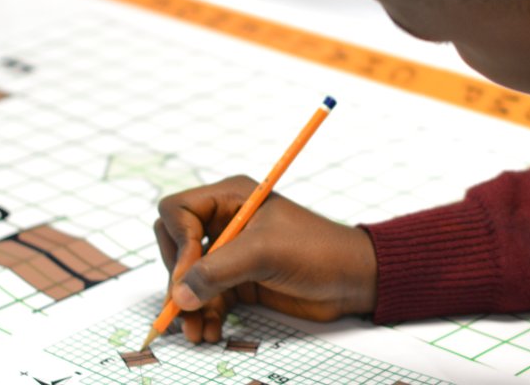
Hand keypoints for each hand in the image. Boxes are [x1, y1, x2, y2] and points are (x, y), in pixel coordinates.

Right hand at [154, 176, 377, 343]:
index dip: (179, 243)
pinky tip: (210, 332)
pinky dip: (205, 315)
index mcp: (231, 197)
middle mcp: (226, 221)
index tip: (191, 273)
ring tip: (196, 332)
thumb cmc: (318, 250)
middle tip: (184, 308)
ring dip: (189, 306)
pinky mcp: (240, 279)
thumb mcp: (265, 253)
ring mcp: (232, 252)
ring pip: (190, 278)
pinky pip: (208, 297)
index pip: (178, 211)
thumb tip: (179, 294)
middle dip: (178, 280)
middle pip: (176, 246)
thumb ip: (218, 271)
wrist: (352, 280)